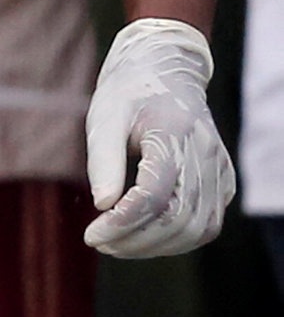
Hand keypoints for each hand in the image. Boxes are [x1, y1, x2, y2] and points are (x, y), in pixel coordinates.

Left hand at [85, 18, 234, 258]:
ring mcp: (220, 169)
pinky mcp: (224, 180)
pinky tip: (145, 236)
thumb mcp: (105, 117)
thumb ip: (104, 160)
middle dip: (137, 241)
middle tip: (100, 242)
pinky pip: (208, 222)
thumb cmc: (128, 94)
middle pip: (179, 219)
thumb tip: (104, 204)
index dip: (122, 223)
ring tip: (117, 243)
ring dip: (157, 246)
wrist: (165, 71)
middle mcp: (205, 155)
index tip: (91, 235)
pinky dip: (178, 238)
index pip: (152, 196)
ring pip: (198, 228)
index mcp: (174, 135)